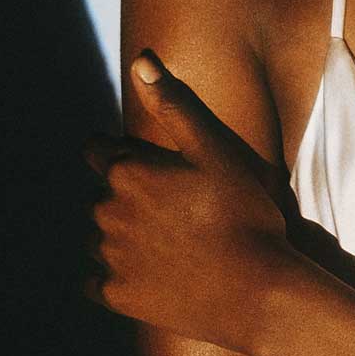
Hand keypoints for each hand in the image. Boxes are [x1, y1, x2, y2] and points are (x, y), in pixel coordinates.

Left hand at [86, 53, 295, 351]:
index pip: (98, 152)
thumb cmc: (244, 215)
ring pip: (100, 237)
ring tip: (172, 244)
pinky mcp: (115, 295)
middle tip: (179, 211)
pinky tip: (153, 275)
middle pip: (104, 196)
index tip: (156, 171)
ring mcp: (109, 257)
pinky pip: (97, 282)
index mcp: (127, 172)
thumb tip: (140, 60)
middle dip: (129, 198)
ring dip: (122, 236)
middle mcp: (106, 212)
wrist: (257, 292)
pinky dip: (117, 276)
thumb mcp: (217, 151)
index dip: (125, 156)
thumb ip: (174, 105)